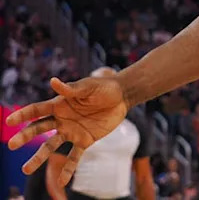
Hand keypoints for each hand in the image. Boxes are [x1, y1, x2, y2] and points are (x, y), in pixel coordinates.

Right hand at [6, 76, 127, 184]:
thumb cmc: (104, 87)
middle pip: (39, 129)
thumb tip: (53, 81)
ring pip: (51, 146)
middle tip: (12, 145)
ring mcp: (71, 131)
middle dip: (25, 136)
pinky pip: (74, 157)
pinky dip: (68, 169)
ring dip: (39, 157)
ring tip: (26, 170)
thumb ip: (72, 88)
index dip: (23, 115)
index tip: (9, 122)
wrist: (122, 97)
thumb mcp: (89, 86)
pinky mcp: (85, 141)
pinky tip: (62, 182)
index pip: (37, 110)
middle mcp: (61, 119)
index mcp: (59, 104)